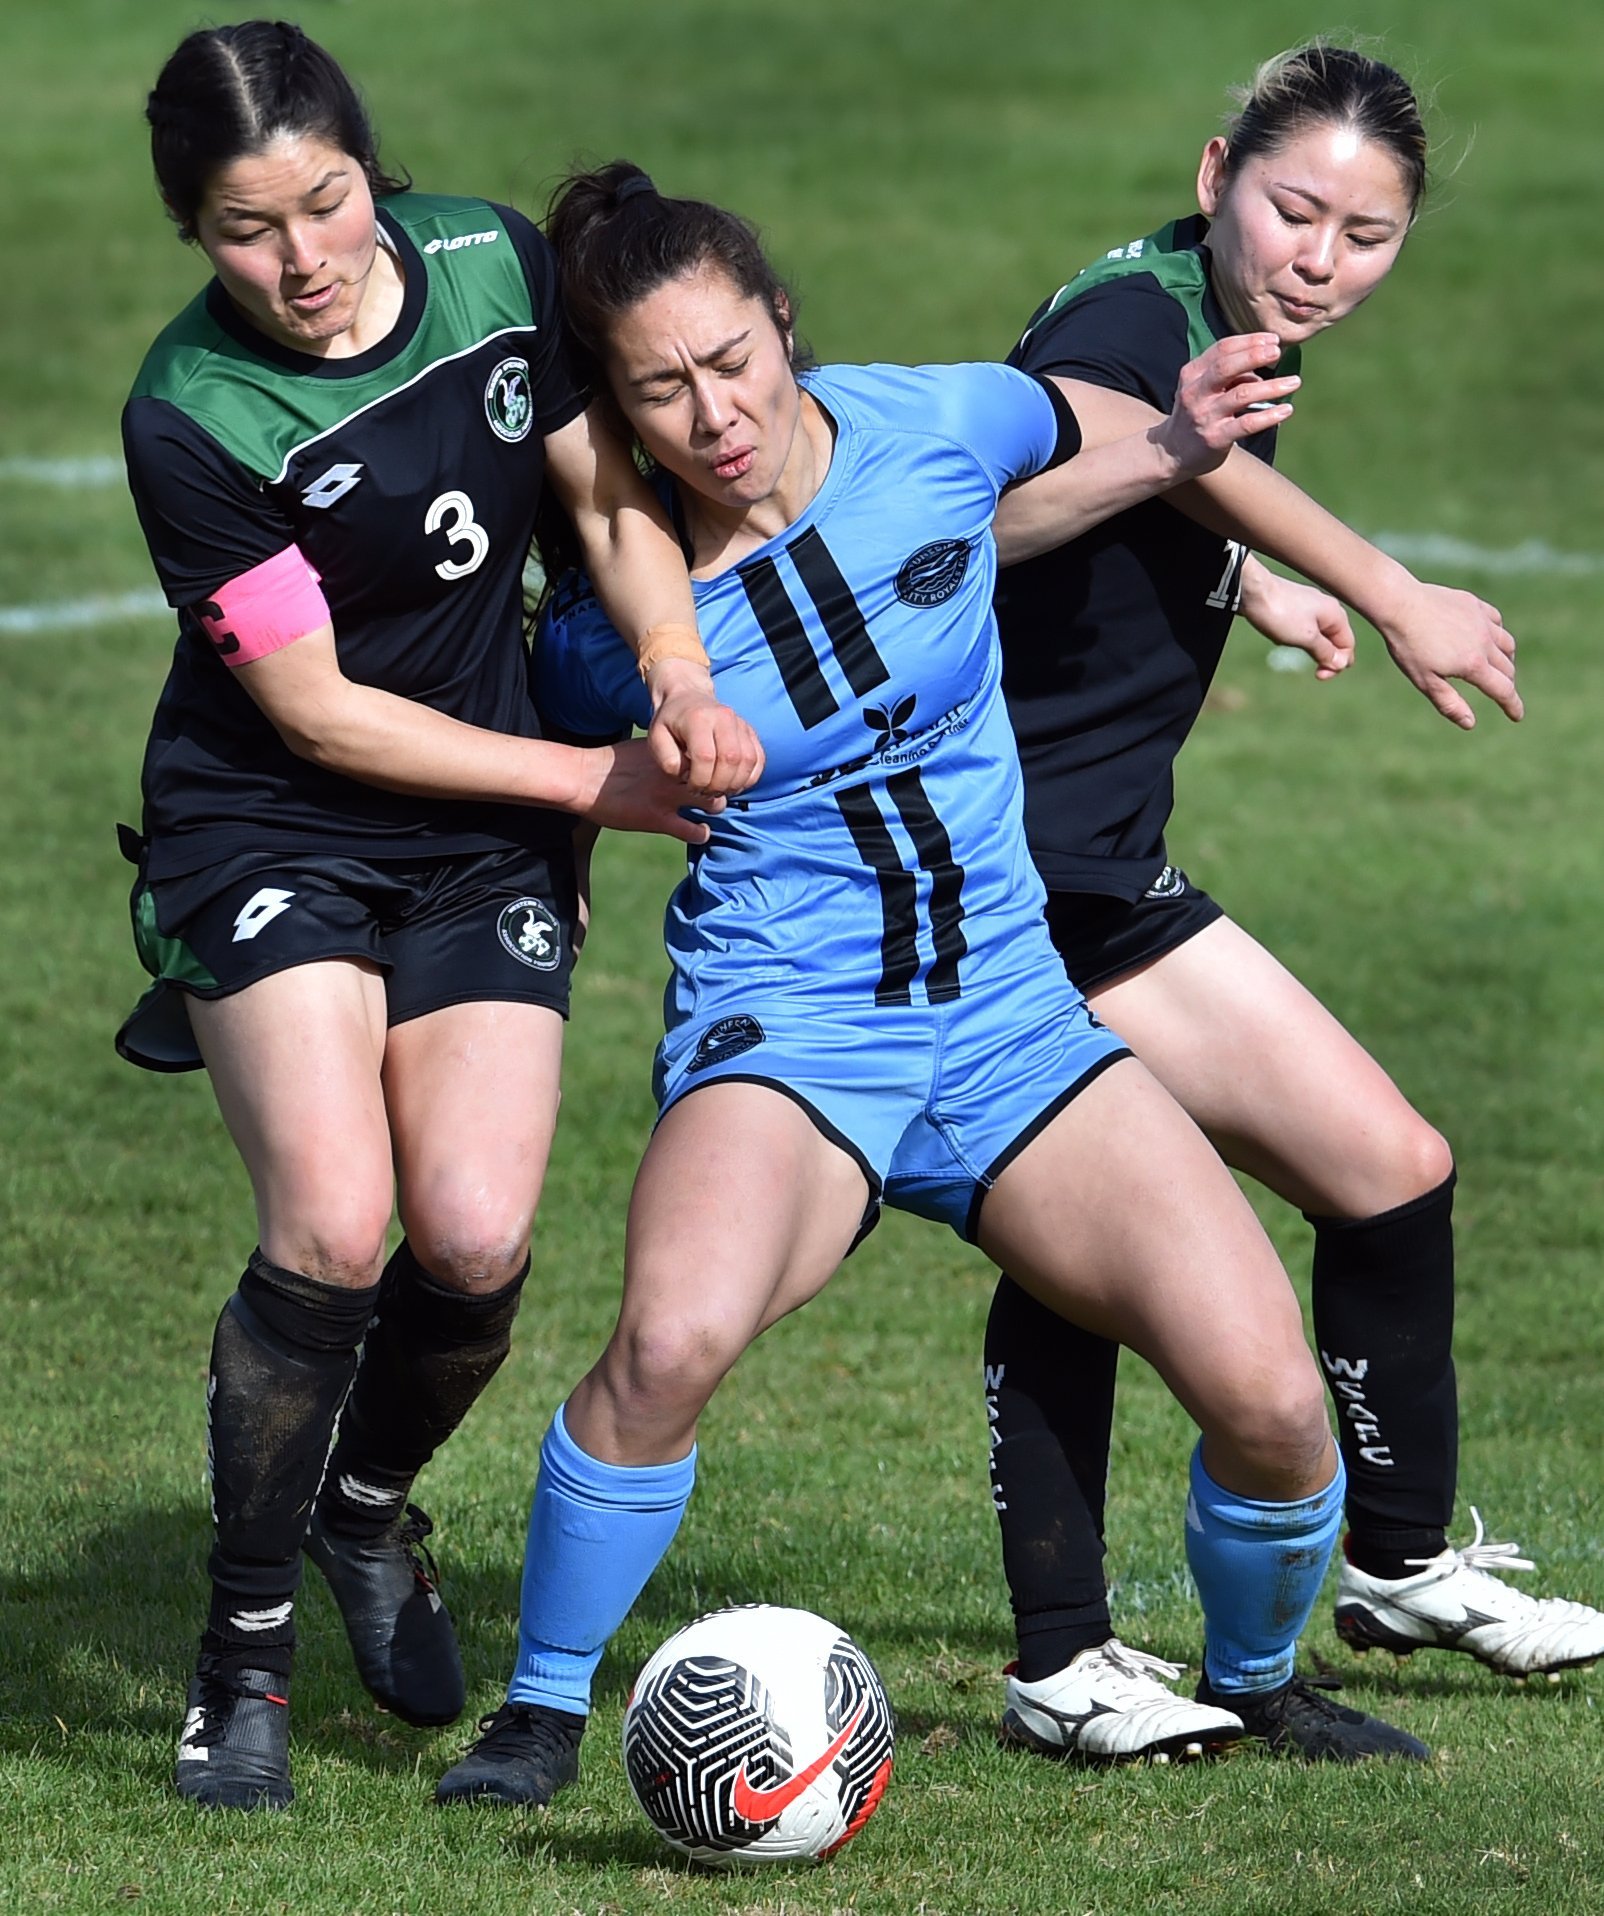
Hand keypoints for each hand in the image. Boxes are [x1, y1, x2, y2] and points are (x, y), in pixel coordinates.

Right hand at [571, 737, 723, 844]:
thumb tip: (683, 756)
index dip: (718, 763)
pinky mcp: (657, 819)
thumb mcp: (643, 750)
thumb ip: (666, 754)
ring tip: (712, 810)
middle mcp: (674, 772)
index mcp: (670, 752)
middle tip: (720, 790)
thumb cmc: (610, 764)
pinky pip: (692, 830)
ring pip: (713, 803)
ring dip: (716, 808)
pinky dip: (701, 833)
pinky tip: (700, 832)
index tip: (718, 768)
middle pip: (718, 777)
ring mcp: (667, 796)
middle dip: (724, 785)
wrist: (583, 778)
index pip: (709, 755)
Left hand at [644, 657, 764, 795]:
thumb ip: (667, 759)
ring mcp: (741, 723)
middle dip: (718, 785)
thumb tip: (687, 775)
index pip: (705, 757)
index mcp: (698, 719)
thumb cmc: (670, 722)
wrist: (688, 697)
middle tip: (705, 792)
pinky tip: (733, 784)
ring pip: (748, 761)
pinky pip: (759, 759)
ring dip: (735, 784)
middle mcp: (724, 717)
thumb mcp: (656, 738)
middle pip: (730, 759)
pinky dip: (749, 778)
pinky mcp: (751, 732)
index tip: (690, 787)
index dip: (699, 780)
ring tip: (718, 790)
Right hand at [1154, 334, 1298, 480]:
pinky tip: (1286, 410)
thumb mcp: (1202, 388)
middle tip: (1277, 352)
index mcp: (1193, 374)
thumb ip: (1227, 376)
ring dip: (1271, 387)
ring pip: (1242, 394)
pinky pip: (1246, 424)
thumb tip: (1259, 371)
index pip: (1222, 348)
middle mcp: (1196, 392)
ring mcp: (1205, 415)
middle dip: (1255, 355)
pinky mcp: (1215, 437)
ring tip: (1294, 382)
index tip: (1273, 340)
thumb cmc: (1195, 414)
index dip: (1250, 341)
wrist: (1171, 453)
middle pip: (1227, 367)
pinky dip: (1269, 416)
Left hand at [1239, 558, 1354, 678]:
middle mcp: (1328, 608)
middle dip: (1325, 658)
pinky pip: (1305, 629)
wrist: (1253, 590)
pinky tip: (1284, 637)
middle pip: (1336, 641)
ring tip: (1294, 647)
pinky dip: (1299, 638)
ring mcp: (1312, 606)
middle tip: (1313, 672)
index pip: (1347, 646)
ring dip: (1311, 649)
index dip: (1337, 664)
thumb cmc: (1280, 613)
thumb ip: (1326, 651)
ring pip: (1320, 636)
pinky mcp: (1296, 607)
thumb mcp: (1306, 638)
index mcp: (1336, 615)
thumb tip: (1341, 663)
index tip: (1319, 675)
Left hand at [1374, 579, 1521, 727]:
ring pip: (1507, 644)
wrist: (1400, 604)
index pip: (1503, 690)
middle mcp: (1485, 642)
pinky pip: (1496, 621)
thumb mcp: (1425, 681)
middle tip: (1502, 693)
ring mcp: (1482, 621)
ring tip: (1501, 668)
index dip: (1512, 705)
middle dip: (1507, 684)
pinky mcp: (1475, 605)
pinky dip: (1498, 634)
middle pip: (1507, 668)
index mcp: (1474, 664)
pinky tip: (1490, 638)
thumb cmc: (1408, 646)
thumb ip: (1449, 703)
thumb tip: (1470, 724)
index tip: (1517, 716)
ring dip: (1508, 660)